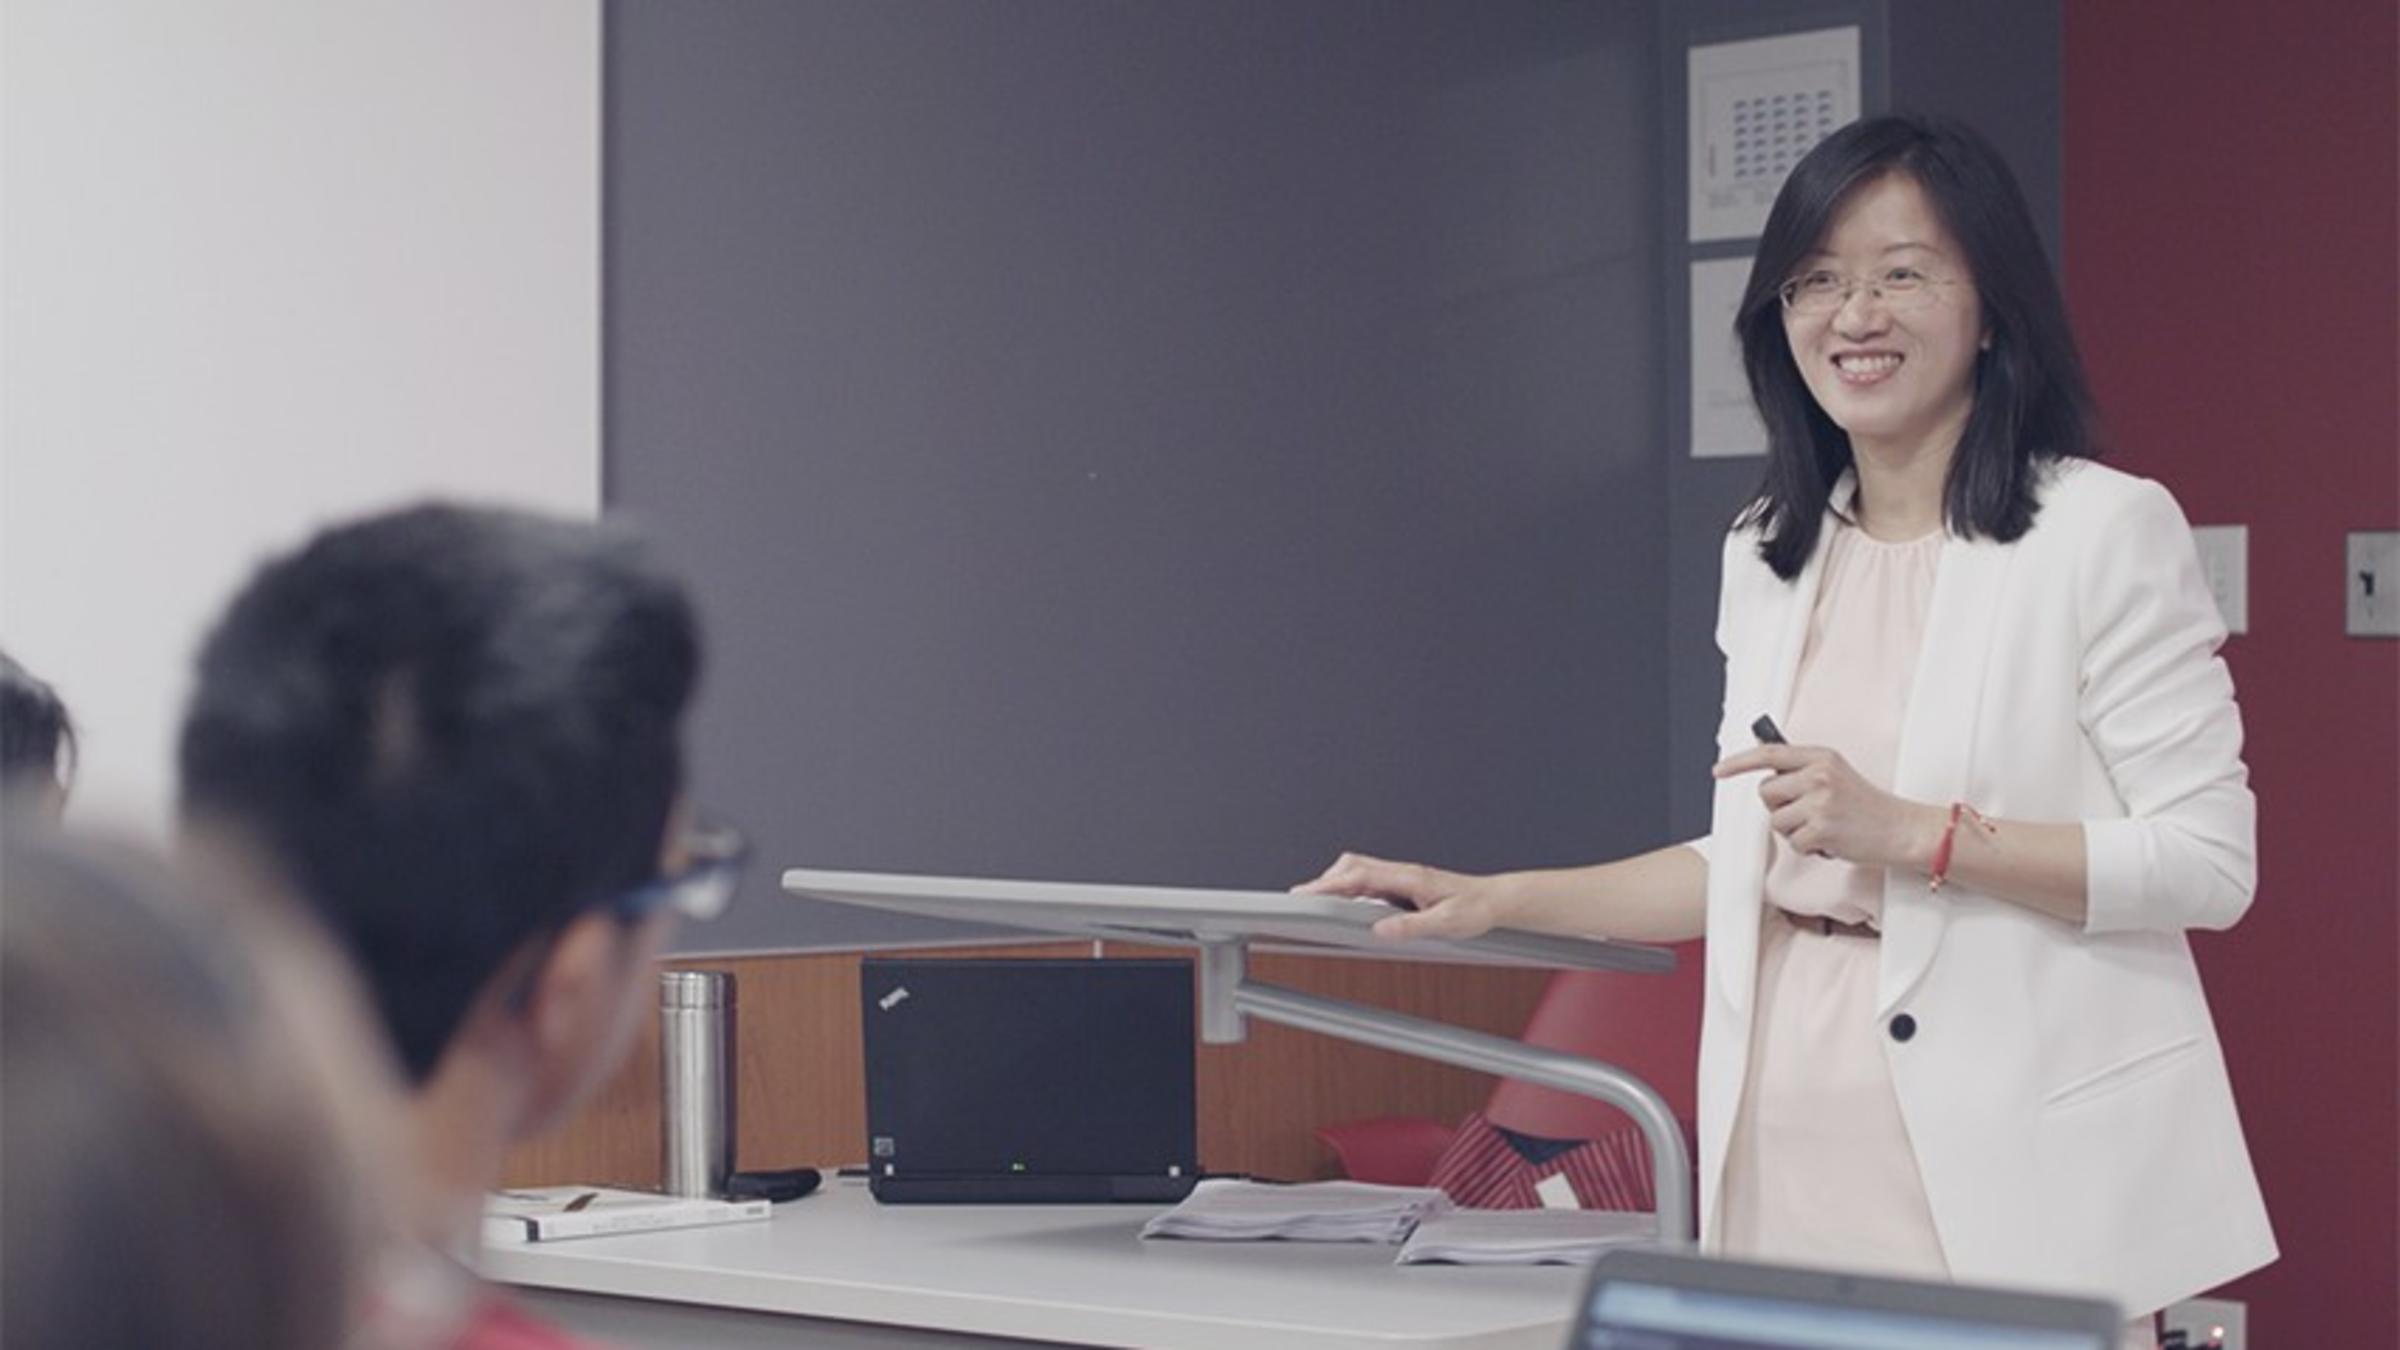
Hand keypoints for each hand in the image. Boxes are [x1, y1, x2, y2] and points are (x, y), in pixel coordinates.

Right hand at [1293, 852, 1512, 941]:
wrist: (1495, 900)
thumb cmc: (1476, 908)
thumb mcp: (1446, 923)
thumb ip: (1411, 926)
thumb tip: (1379, 930)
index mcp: (1409, 877)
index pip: (1360, 875)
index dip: (1330, 884)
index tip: (1306, 893)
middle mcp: (1402, 872)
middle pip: (1352, 866)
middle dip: (1325, 880)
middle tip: (1303, 900)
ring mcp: (1403, 876)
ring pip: (1359, 870)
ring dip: (1337, 883)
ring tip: (1319, 903)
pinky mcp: (1405, 884)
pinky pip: (1370, 880)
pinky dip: (1350, 888)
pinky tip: (1347, 904)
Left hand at [1712, 744, 1942, 869]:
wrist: (1900, 828)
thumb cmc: (1865, 805)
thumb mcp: (1835, 774)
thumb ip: (1802, 771)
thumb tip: (1765, 773)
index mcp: (1821, 756)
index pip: (1770, 754)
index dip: (1739, 762)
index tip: (1719, 770)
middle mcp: (1819, 774)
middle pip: (1765, 793)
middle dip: (1778, 808)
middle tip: (1805, 813)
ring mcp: (1820, 801)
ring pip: (1776, 821)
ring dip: (1794, 831)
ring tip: (1822, 828)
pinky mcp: (1823, 828)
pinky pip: (1793, 843)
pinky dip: (1808, 848)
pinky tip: (1829, 841)